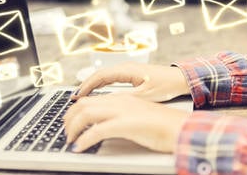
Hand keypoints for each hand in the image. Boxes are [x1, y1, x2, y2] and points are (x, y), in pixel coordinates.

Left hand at [64, 94, 189, 152]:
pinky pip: (97, 131)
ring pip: (86, 114)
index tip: (69, 121)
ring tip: (70, 140)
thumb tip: (104, 126)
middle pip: (84, 105)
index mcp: (122, 98)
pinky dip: (85, 140)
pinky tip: (80, 148)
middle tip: (66, 132)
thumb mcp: (137, 117)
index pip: (91, 100)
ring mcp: (123, 111)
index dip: (75, 111)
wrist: (181, 128)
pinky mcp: (126, 124)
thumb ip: (120, 117)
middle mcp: (120, 101)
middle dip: (69, 118)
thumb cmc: (163, 125)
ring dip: (73, 128)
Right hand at [71, 63, 189, 101]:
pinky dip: (101, 84)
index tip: (77, 95)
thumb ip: (126, 98)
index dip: (87, 85)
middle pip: (99, 74)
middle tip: (74, 97)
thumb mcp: (145, 95)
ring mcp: (128, 69)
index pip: (101, 76)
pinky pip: (111, 78)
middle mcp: (126, 66)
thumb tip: (108, 102)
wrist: (180, 79)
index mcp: (127, 70)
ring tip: (82, 96)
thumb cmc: (166, 86)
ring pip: (104, 76)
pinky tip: (97, 92)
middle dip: (86, 85)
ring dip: (92, 85)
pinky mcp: (131, 74)